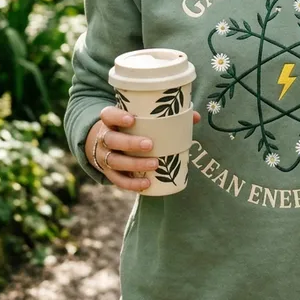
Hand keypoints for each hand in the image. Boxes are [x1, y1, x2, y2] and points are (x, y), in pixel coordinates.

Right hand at [86, 106, 200, 191]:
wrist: (104, 144)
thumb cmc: (129, 128)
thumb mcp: (139, 119)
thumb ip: (165, 117)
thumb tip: (196, 117)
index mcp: (110, 121)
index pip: (108, 115)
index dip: (118, 117)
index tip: (133, 119)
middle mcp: (104, 138)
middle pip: (112, 140)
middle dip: (130, 143)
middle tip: (150, 145)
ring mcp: (104, 157)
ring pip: (115, 161)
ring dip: (134, 164)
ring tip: (155, 164)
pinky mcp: (108, 172)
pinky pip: (118, 180)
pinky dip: (131, 184)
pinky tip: (147, 183)